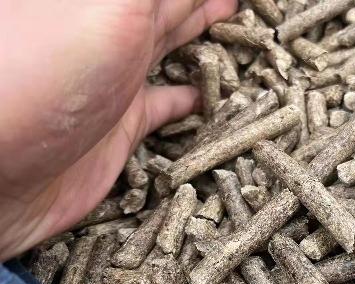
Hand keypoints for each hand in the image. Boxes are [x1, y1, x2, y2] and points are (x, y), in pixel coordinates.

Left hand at [0, 0, 236, 260]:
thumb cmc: (43, 71)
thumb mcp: (112, 7)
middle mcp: (113, 29)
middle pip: (172, 5)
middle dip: (205, 0)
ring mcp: (117, 79)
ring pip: (171, 48)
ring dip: (202, 39)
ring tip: (235, 27)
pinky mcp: (121, 125)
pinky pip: (165, 106)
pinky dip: (189, 100)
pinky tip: (207, 97)